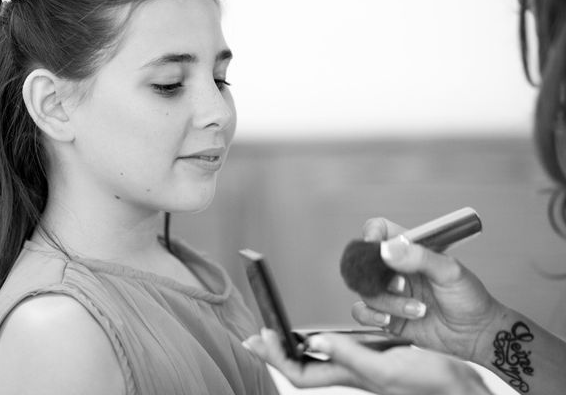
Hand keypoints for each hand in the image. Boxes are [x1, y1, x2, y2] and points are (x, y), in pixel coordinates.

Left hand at [243, 328, 492, 394]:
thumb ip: (350, 357)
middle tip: (257, 336)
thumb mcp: (388, 368)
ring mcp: (363, 366)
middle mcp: (352, 373)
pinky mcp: (378, 357)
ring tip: (280, 332)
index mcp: (350, 376)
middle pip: (303, 366)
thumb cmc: (433, 385)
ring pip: (318, 358)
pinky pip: (340, 349)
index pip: (300, 372)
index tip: (261, 335)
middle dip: (278, 351)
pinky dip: (323, 339)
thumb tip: (313, 341)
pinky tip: (323, 333)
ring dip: (296, 345)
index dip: (277, 356)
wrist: (466, 390)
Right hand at [351, 217, 504, 360]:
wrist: (476, 335)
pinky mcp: (387, 314)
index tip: (375, 247)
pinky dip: (371, 316)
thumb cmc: (470, 299)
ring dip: (389, 303)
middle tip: (401, 285)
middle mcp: (395, 269)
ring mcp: (389, 292)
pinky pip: (362, 312)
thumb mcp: (450, 272)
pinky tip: (389, 320)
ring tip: (418, 309)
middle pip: (365, 263)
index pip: (379, 230)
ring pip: (366, 291)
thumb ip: (420, 257)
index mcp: (409, 249)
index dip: (371, 234)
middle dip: (379, 278)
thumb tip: (387, 249)